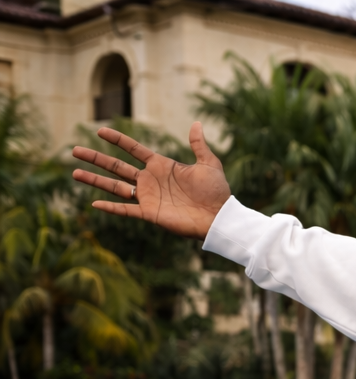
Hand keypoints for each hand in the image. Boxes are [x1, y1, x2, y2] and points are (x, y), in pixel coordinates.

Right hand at [71, 122, 232, 239]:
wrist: (220, 217)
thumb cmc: (216, 192)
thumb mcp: (209, 164)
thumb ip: (198, 145)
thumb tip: (196, 123)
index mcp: (161, 166)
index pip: (133, 149)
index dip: (117, 140)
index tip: (100, 130)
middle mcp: (150, 180)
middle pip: (116, 166)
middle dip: (96, 158)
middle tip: (74, 150)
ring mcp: (148, 197)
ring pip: (115, 187)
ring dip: (95, 180)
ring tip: (75, 172)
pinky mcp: (150, 213)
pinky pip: (126, 210)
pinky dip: (111, 207)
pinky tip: (94, 203)